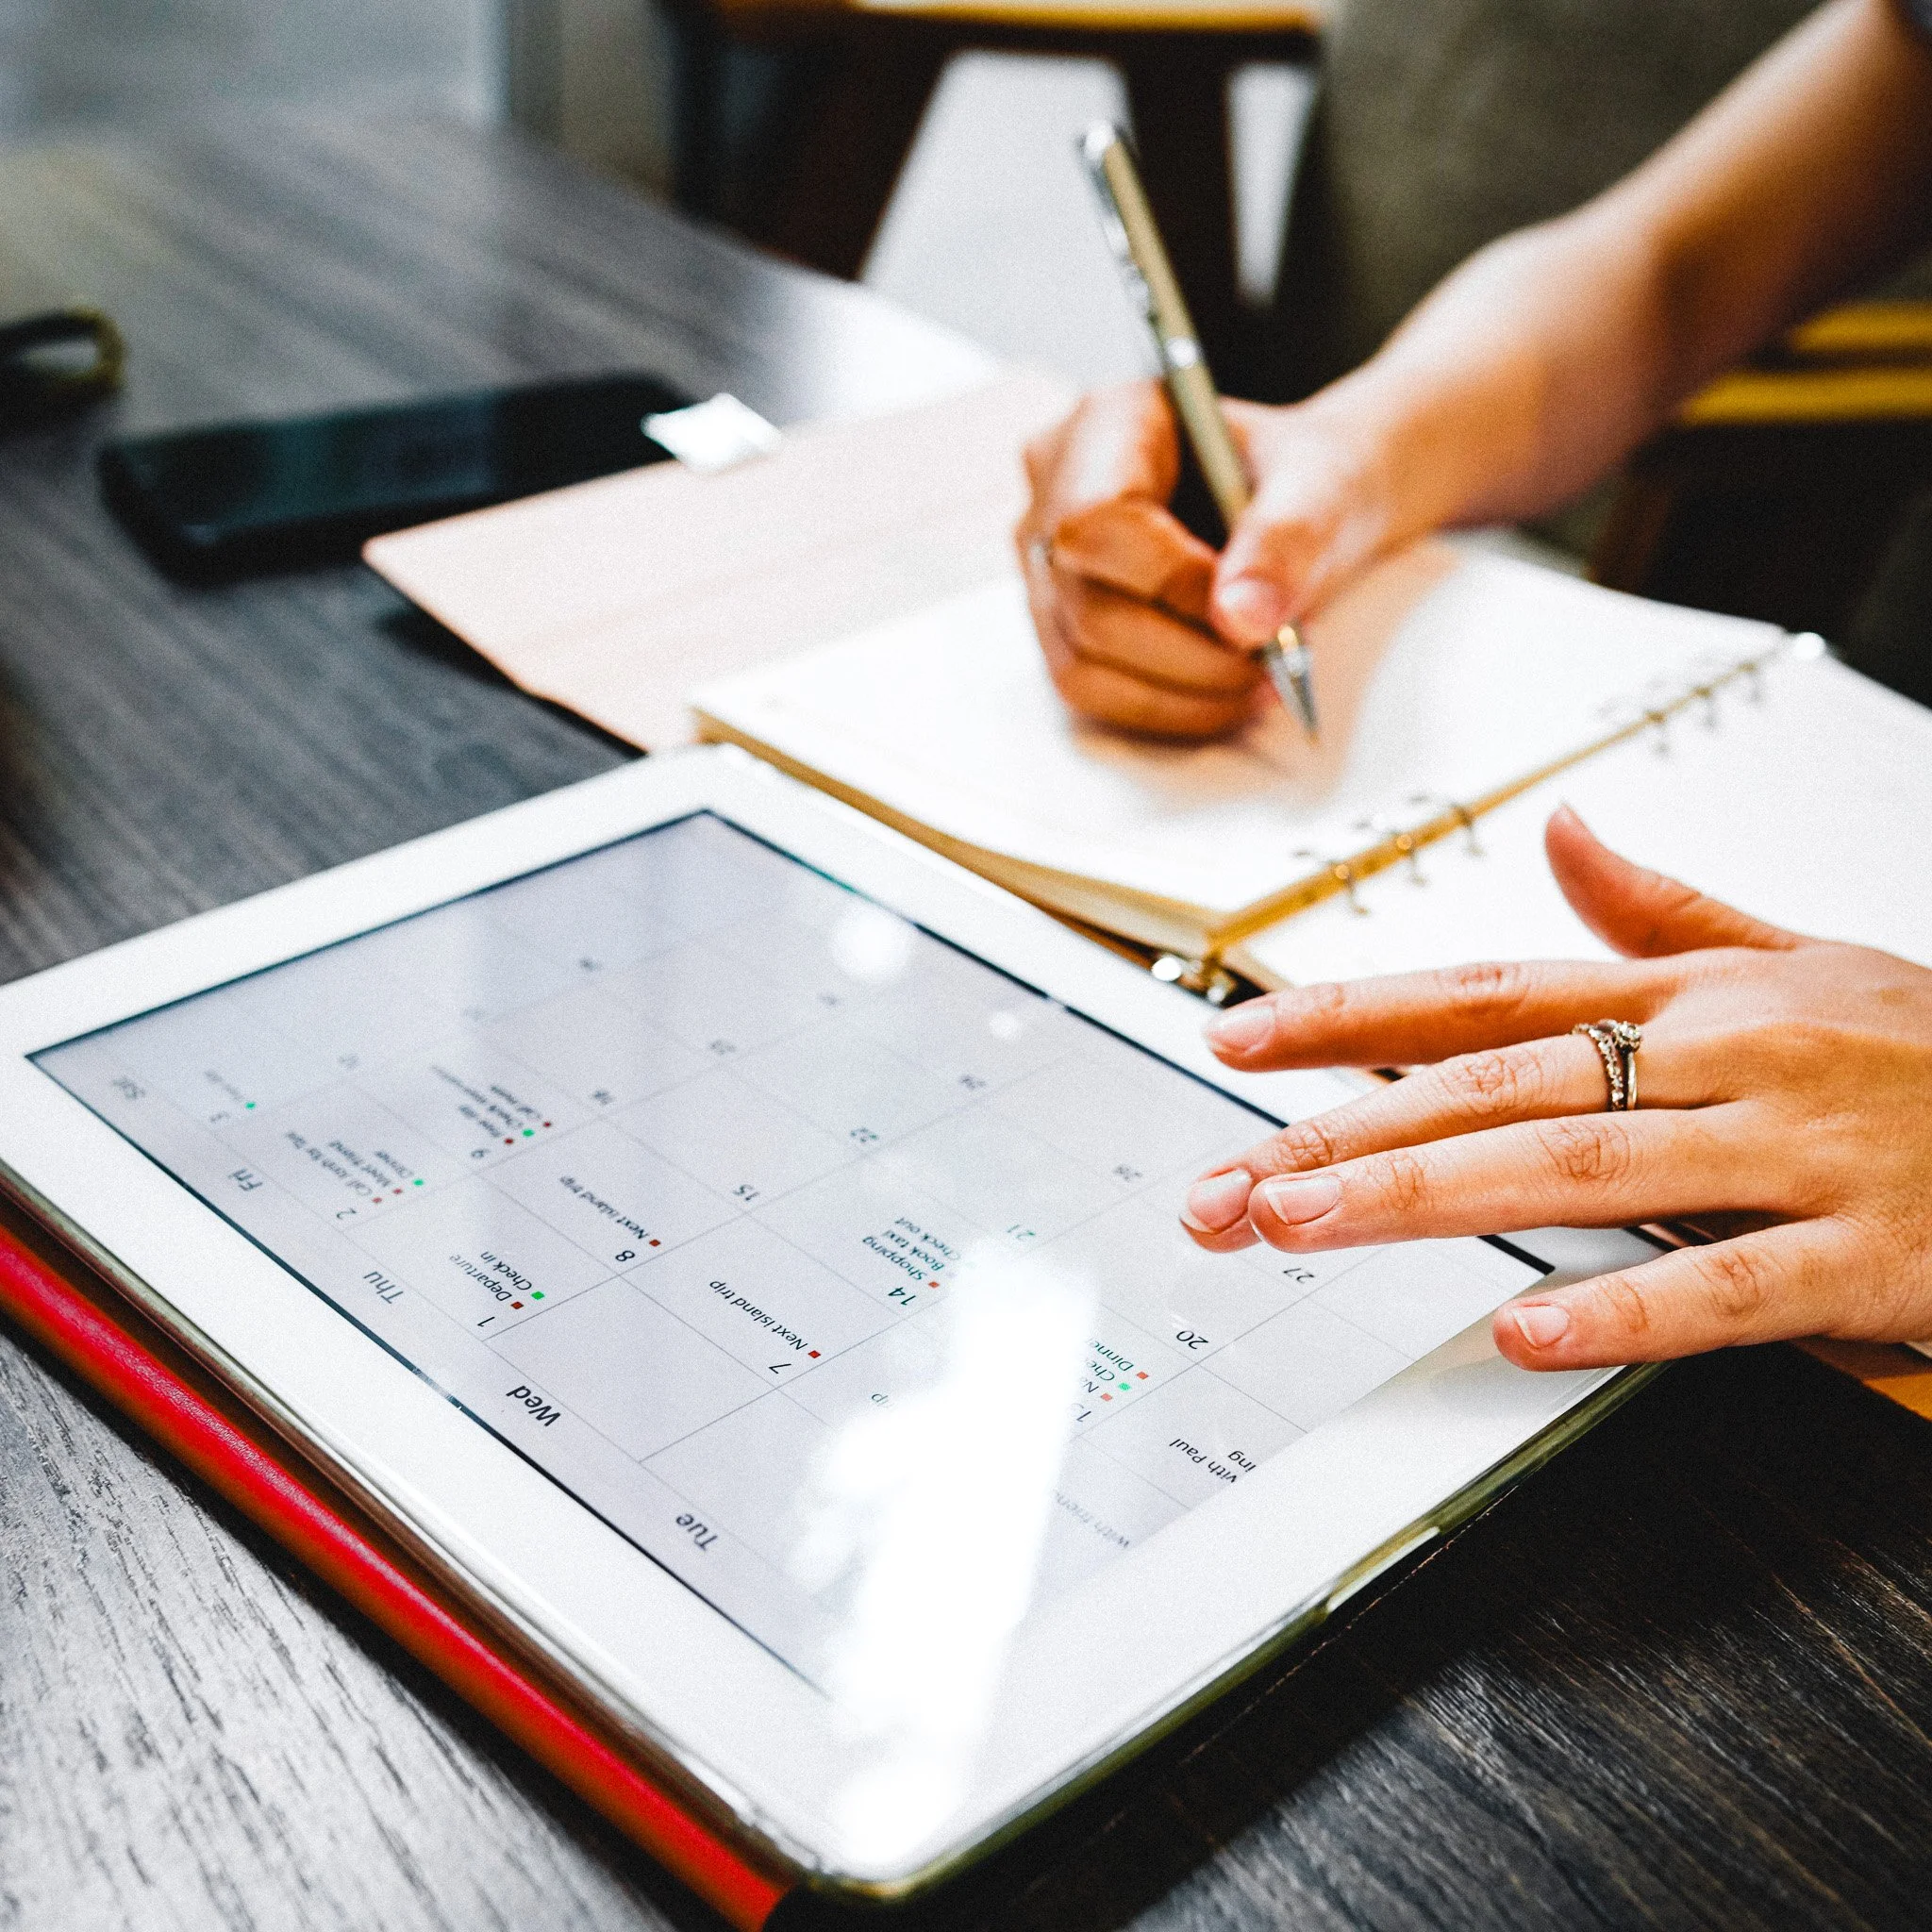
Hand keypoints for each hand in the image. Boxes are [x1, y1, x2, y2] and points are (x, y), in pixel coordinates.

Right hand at [1013, 381, 1397, 739]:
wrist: (1301, 506)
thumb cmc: (1302, 478)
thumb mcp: (1322, 483)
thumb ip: (1288, 536)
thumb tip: (1241, 619)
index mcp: (1107, 423)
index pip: (1096, 519)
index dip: (1169, 581)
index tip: (1244, 609)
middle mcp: (1053, 492)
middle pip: (1087, 603)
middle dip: (1189, 653)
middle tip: (1269, 659)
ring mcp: (1046, 566)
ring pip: (1081, 662)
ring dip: (1182, 692)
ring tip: (1258, 678)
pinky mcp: (1059, 624)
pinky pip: (1090, 692)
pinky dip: (1167, 709)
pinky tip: (1225, 694)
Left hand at [1179, 806, 1931, 1369]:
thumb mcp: (1803, 957)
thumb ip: (1667, 912)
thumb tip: (1564, 837)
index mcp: (1691, 997)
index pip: (1483, 994)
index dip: (1349, 1015)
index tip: (1235, 1040)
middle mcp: (1722, 1057)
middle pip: (1497, 1084)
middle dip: (1346, 1130)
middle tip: (1229, 1182)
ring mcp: (1792, 1149)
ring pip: (1579, 1165)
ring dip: (1428, 1196)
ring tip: (1307, 1223)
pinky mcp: (1865, 1250)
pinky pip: (1728, 1282)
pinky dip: (1624, 1307)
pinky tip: (1525, 1329)